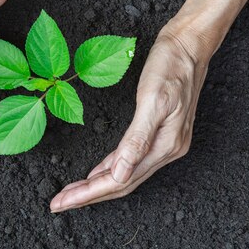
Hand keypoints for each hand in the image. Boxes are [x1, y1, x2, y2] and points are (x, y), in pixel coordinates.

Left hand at [50, 23, 211, 211]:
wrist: (189, 46)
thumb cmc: (172, 67)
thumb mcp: (153, 100)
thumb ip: (137, 139)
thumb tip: (120, 175)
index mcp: (166, 145)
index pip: (121, 180)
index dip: (90, 193)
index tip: (64, 201)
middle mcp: (167, 149)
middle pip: (122, 183)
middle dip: (89, 195)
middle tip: (60, 203)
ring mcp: (165, 142)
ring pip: (126, 174)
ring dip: (98, 184)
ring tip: (73, 193)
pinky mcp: (160, 132)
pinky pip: (132, 159)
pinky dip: (112, 167)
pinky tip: (100, 171)